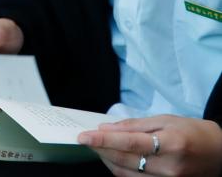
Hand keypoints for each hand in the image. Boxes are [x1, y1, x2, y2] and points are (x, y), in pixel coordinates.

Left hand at [78, 115, 221, 176]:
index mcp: (171, 144)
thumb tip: (105, 128)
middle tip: (86, 139)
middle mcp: (170, 167)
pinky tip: (113, 158)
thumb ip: (134, 126)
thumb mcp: (165, 120)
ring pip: (126, 173)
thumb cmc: (193, 131)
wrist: (220, 152)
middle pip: (125, 160)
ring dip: (107, 160)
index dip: (103, 140)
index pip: (129, 144)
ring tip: (98, 147)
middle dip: (101, 149)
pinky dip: (120, 170)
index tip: (83, 136)